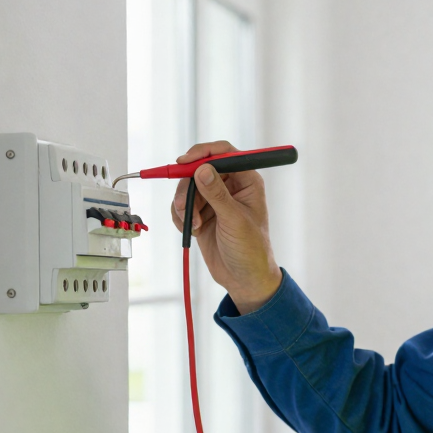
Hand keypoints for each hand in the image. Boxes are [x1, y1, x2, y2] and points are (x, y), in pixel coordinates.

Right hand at [169, 140, 281, 312]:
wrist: (244, 279)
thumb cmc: (251, 250)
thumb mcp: (234, 221)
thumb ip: (217, 195)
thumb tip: (202, 170)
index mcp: (246, 181)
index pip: (223, 154)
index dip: (202, 153)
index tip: (184, 162)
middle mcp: (230, 186)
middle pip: (199, 170)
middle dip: (188, 188)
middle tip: (184, 207)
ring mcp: (214, 200)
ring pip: (188, 188)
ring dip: (184, 206)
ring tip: (193, 226)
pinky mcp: (201, 213)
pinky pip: (182, 205)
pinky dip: (181, 216)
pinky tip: (191, 231)